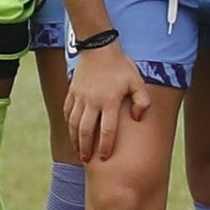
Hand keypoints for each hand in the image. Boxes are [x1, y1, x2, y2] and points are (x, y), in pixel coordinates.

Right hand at [64, 47, 146, 164]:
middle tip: (87, 160)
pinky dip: (69, 124)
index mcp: (110, 101)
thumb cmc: (121, 67)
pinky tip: (73, 132)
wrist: (99, 48)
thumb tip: (137, 119)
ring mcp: (80, 97)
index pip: (107, 130)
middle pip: (86, 131)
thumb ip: (142, 102)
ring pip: (74, 124)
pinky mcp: (72, 92)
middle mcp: (92, 101)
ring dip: (76, 139)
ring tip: (79, 150)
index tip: (105, 158)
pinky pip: (67, 112)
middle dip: (86, 148)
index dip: (106, 146)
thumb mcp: (138, 82)